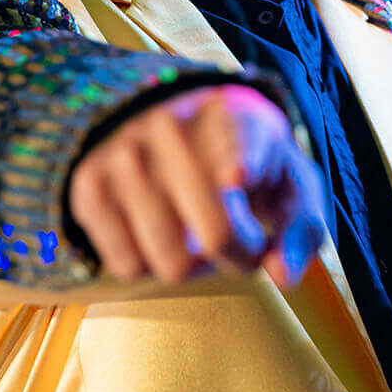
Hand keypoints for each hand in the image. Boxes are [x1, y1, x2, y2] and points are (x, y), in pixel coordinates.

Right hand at [67, 83, 325, 286]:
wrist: (184, 121)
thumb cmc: (252, 164)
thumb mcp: (291, 184)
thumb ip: (302, 230)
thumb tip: (281, 275)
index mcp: (235, 116)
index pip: (237, 144)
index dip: (241, 163)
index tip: (238, 175)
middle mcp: (173, 125)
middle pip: (215, 233)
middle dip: (239, 256)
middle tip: (244, 244)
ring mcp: (126, 152)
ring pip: (170, 260)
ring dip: (196, 265)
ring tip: (203, 235)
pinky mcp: (90, 183)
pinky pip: (126, 265)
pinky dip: (152, 264)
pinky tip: (166, 232)